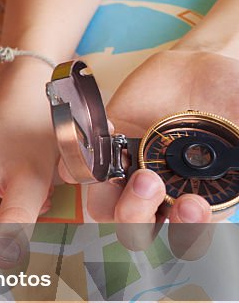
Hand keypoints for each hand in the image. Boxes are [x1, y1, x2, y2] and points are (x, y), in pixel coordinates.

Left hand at [79, 47, 238, 224]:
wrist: (209, 65)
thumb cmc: (237, 102)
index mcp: (198, 202)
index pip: (188, 237)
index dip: (186, 232)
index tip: (192, 205)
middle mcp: (161, 198)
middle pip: (138, 231)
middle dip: (139, 217)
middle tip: (150, 184)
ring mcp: (130, 174)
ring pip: (107, 208)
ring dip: (114, 198)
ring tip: (135, 172)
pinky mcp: (106, 149)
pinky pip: (82, 169)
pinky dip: (79, 164)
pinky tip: (93, 145)